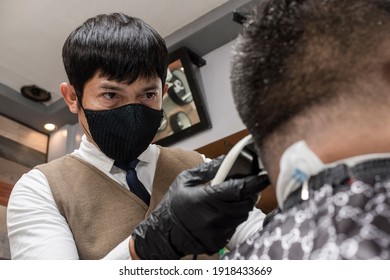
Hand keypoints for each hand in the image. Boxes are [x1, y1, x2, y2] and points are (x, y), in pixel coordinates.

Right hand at [131, 156, 269, 258]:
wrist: (161, 233)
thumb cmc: (173, 205)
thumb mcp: (185, 180)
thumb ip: (208, 170)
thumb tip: (226, 160)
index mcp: (207, 198)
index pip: (240, 189)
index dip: (255, 182)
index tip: (264, 176)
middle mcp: (215, 217)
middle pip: (246, 204)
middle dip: (249, 194)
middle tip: (246, 188)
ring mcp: (217, 232)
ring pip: (241, 216)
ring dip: (240, 207)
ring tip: (228, 201)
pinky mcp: (218, 242)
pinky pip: (233, 228)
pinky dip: (232, 219)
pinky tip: (220, 215)